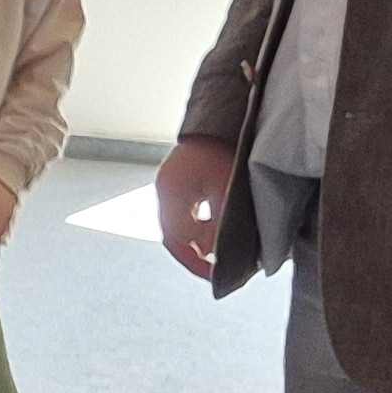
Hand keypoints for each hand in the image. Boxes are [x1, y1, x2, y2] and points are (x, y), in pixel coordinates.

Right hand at [154, 137, 235, 280]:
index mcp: (171, 194)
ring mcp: (172, 184)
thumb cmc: (225, 148)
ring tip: (218, 252)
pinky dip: (200, 224)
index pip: (177, 239)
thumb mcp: (226, 190)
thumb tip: (216, 253)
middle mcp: (166, 191)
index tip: (214, 275)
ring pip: (180, 224)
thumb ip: (218, 224)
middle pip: (175, 234)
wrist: (225, 117)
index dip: (195, 261)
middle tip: (215, 270)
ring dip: (198, 240)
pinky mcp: (182, 179)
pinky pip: (187, 211)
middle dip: (195, 255)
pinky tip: (215, 229)